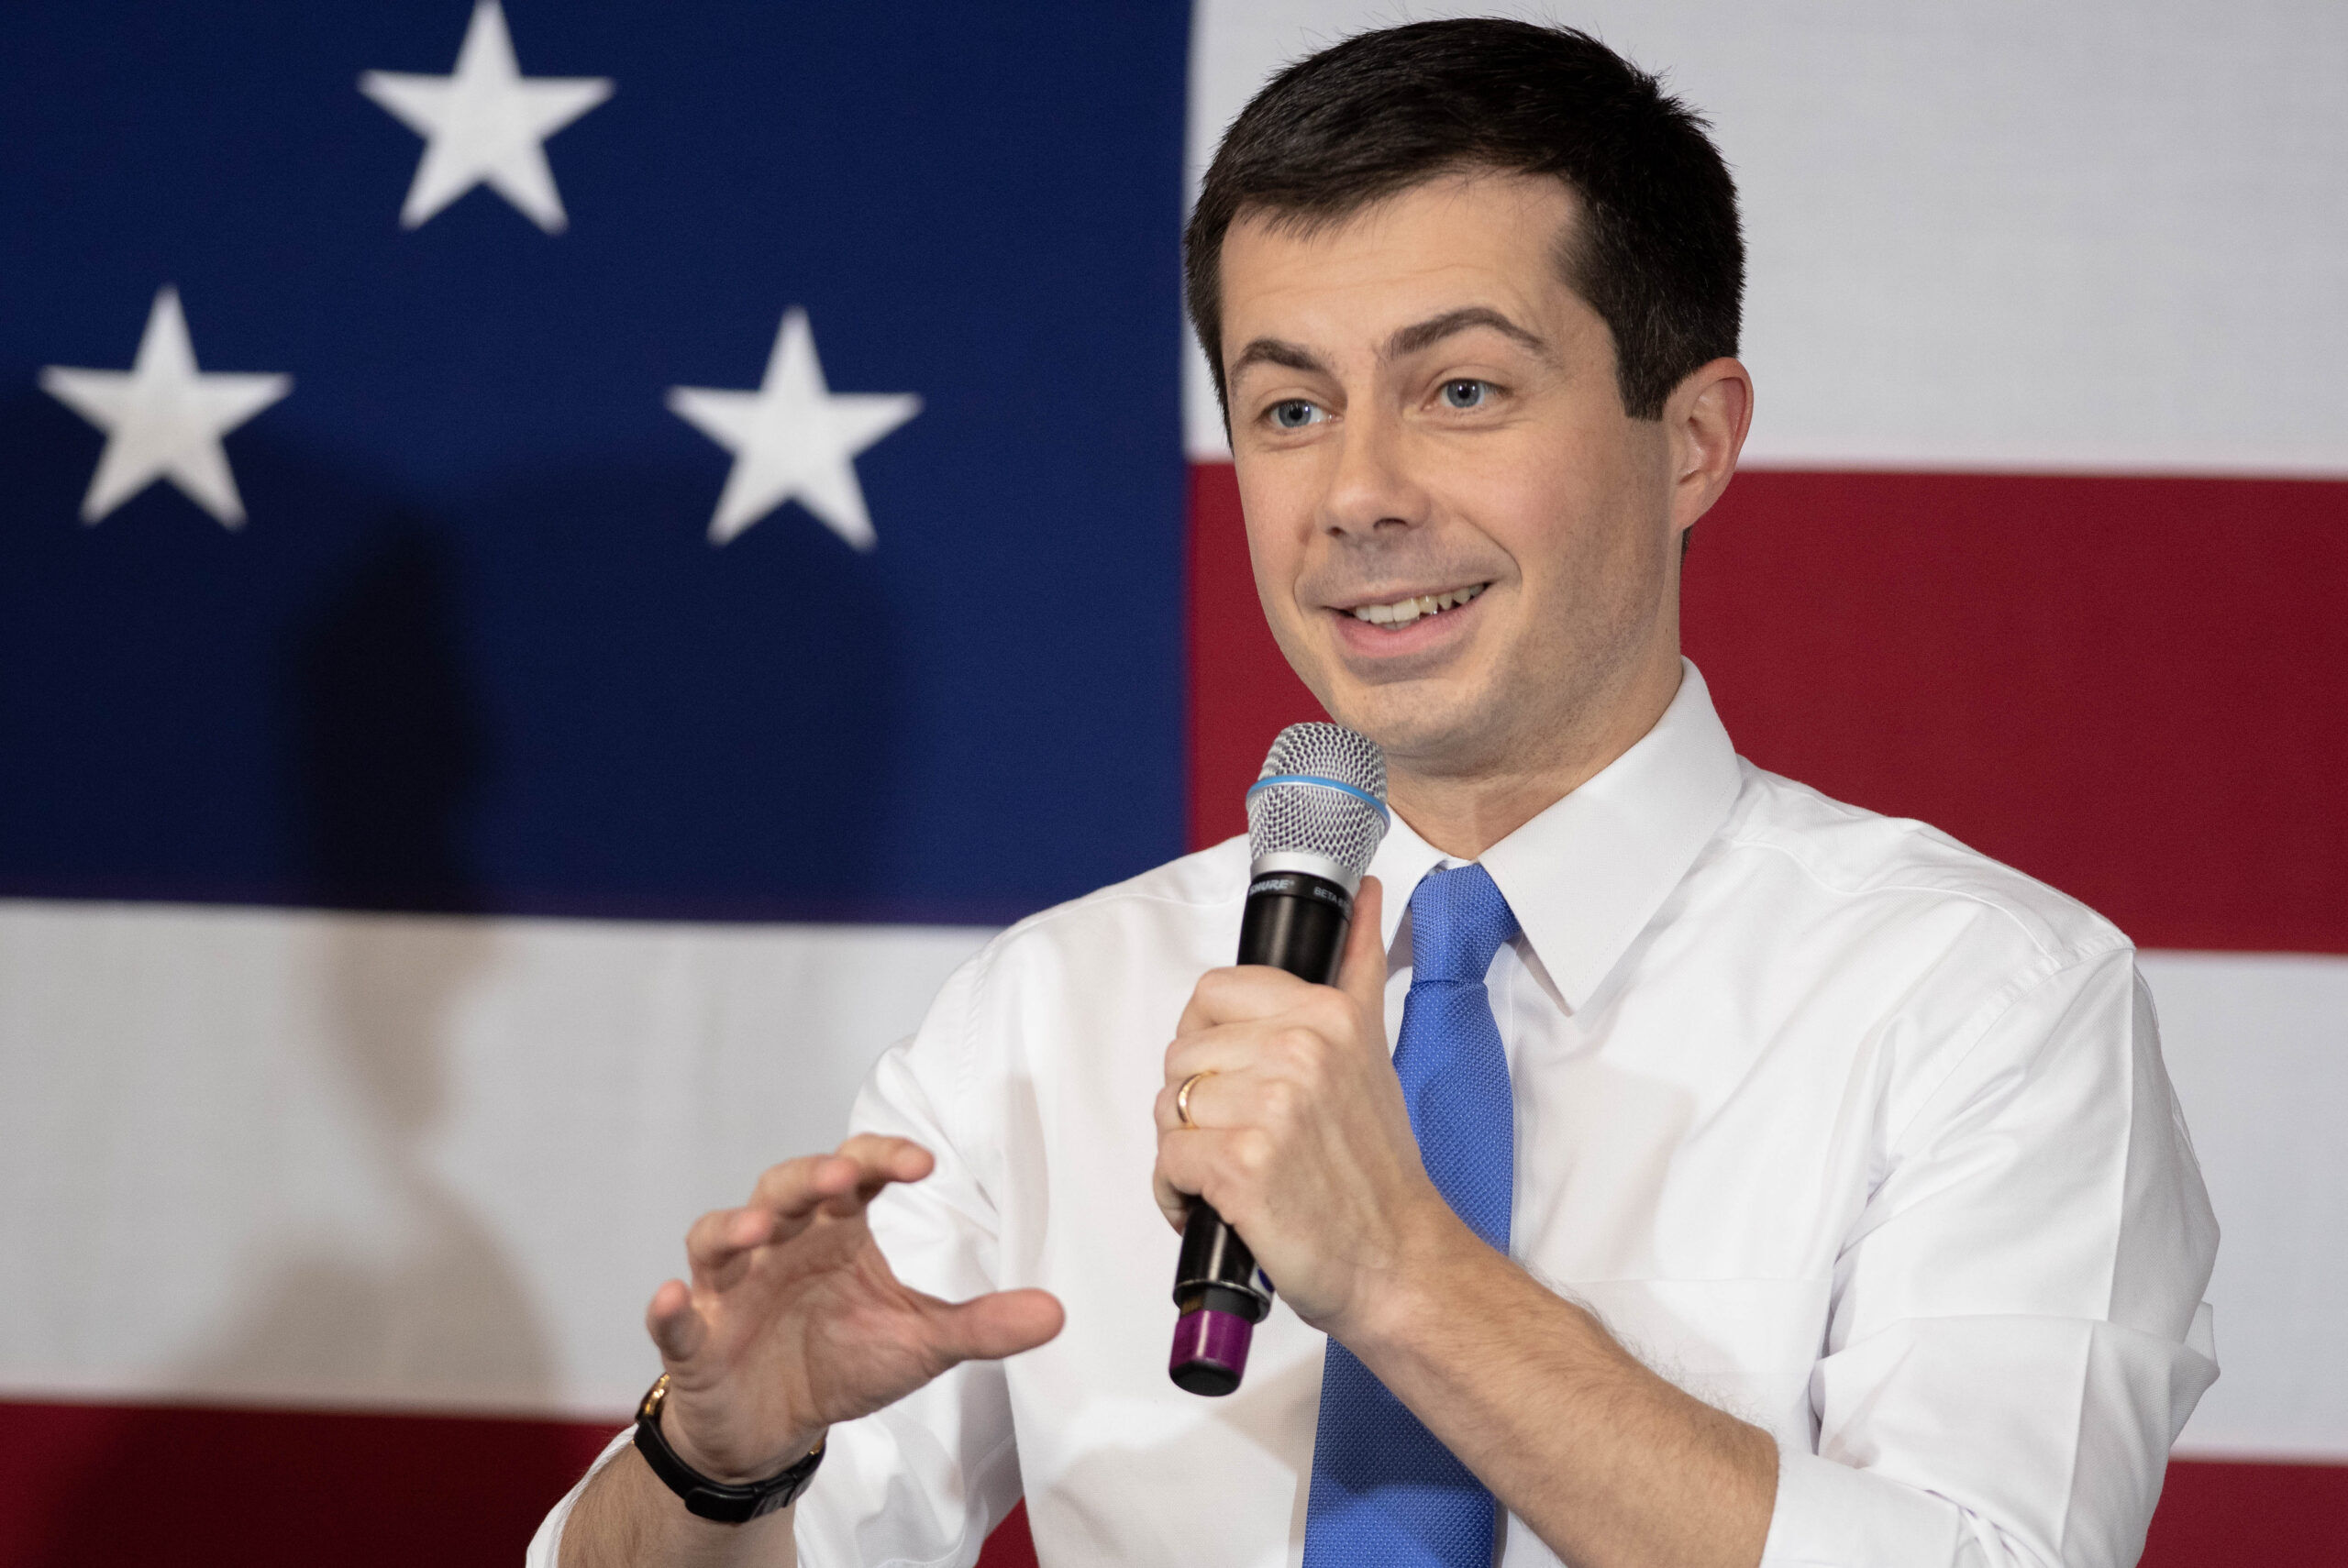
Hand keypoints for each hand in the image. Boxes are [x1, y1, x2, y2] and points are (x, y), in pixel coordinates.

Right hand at [643, 1135, 1063, 1483]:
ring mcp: (730, 1287)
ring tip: (759, 1228)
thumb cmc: (843, 1361)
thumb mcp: (920, 1344)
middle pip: (786, 1188)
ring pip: (719, 1237)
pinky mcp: (695, 1338)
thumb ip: (983, 1326)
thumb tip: (1057, 1313)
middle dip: (811, 1178)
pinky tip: (671, 1296)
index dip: (884, 1157)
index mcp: (836, 1230)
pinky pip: (676, 1318)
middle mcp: (780, 1242)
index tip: (924, 1163)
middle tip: (845, 1179)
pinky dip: (670, 1307)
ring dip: (736, 1227)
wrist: (776, 1430)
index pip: (858, 1171)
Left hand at [1152, 877, 1466, 1338]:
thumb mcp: (1373, 1050)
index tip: (1236, 1078)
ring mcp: (1271, 1107)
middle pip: (1181, 1054)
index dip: (1209, 1044)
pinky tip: (1218, 1205)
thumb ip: (1358, 965)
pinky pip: (1167, 1162)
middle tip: (1241, 1136)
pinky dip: (1178, 1194)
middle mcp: (1301, 1050)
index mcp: (1326, 1013)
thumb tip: (1366, 893)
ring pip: (1168, 1108)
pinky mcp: (1242, 1165)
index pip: (1210, 994)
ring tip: (1233, 1174)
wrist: (1396, 1260)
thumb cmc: (1375, 1170)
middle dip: (1195, 1102)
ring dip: (1185, 1151)